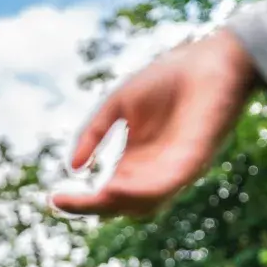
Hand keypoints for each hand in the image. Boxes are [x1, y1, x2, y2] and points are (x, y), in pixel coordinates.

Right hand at [51, 29, 259, 218]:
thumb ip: (93, 133)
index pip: (104, 195)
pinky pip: (167, 185)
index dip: (79, 202)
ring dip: (115, 204)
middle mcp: (153, 173)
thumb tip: (73, 168)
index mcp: (134, 163)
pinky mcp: (193, 159)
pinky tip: (116, 187)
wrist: (213, 59)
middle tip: (62, 201)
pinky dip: (142, 192)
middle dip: (91, 207)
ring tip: (92, 196)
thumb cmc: (170, 78)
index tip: (53, 199)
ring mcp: (173, 169)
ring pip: (143, 205)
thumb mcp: (117, 104)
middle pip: (119, 206)